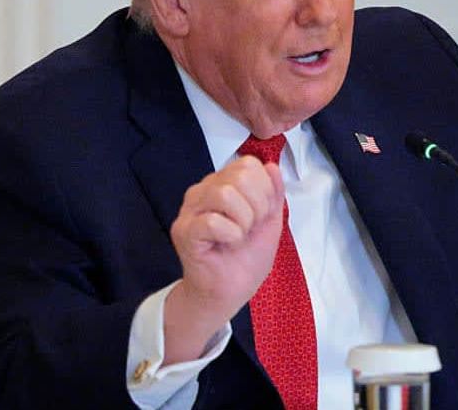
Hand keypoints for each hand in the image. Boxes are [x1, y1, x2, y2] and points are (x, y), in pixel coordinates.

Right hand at [163, 155, 284, 362]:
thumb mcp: (271, 221)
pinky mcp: (184, 231)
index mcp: (223, 183)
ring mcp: (190, 209)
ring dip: (244, 220)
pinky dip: (230, 235)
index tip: (262, 215)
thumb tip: (272, 166)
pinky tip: (228, 244)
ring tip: (239, 236)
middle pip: (239, 175)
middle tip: (251, 228)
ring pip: (225, 194)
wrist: (229, 292)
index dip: (265, 189)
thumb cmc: (246, 258)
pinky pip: (212, 221)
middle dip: (257, 205)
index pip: (248, 164)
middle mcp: (203, 190)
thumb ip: (274, 192)